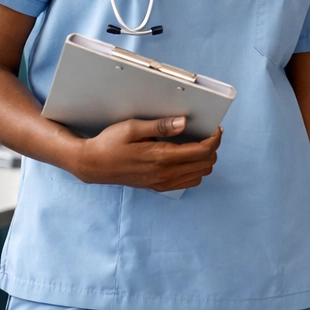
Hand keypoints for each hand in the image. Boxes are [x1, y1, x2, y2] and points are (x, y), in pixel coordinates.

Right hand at [69, 117, 220, 190]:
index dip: (214, 139)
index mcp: (161, 157)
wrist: (93, 165)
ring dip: (205, 160)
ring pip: (199, 175)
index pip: (202, 151)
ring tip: (199, 145)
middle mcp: (165, 173)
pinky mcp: (158, 187)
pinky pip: (187, 182)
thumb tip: (184, 122)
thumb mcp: (133, 127)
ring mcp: (162, 182)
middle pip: (205, 164)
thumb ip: (160, 126)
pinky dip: (195, 171)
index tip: (216, 128)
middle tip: (208, 134)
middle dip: (212, 148)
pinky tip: (188, 159)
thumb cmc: (110, 143)